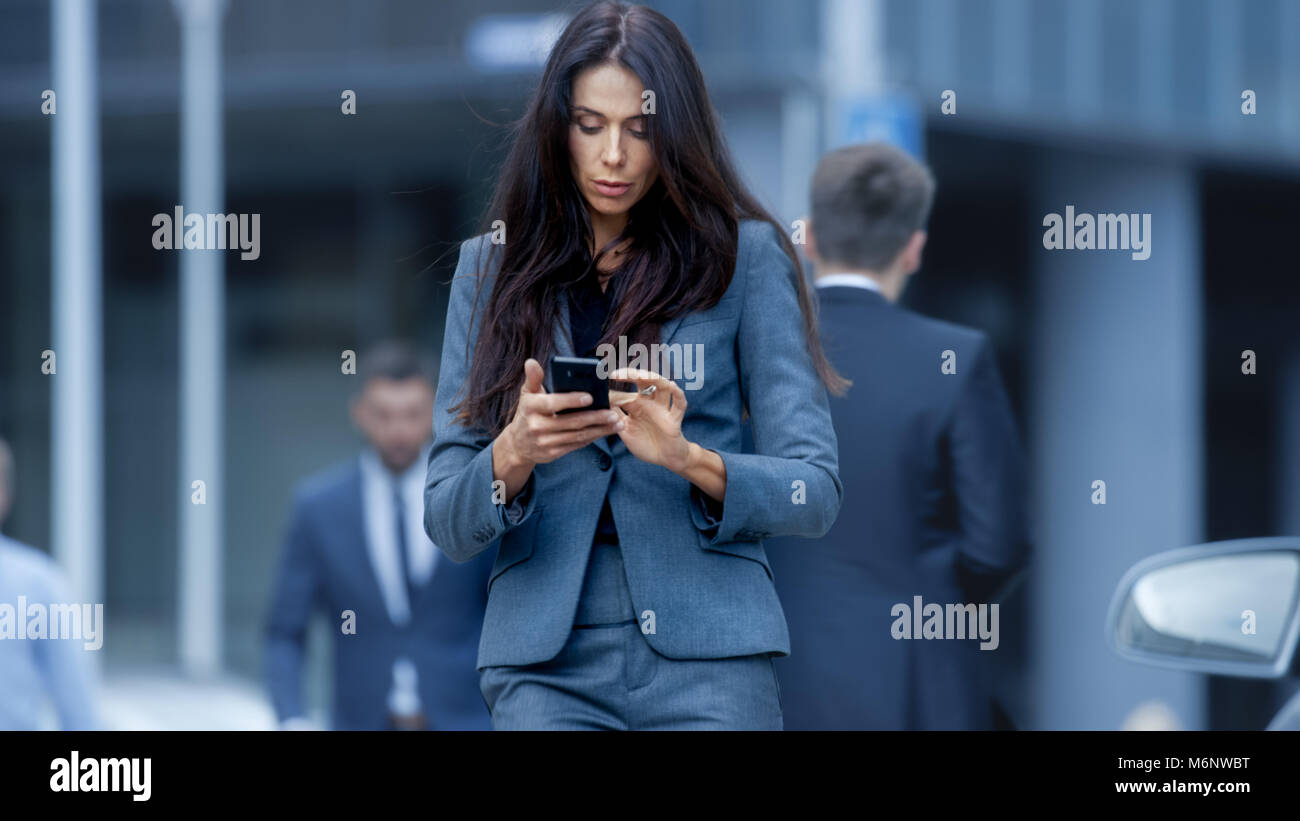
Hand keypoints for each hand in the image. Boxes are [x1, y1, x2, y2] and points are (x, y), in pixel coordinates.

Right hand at [500, 358, 624, 467]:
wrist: (518, 445)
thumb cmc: (528, 412)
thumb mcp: (527, 394)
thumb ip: (533, 378)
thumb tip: (532, 362)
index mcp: (530, 407)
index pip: (552, 403)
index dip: (571, 400)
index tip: (590, 396)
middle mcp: (536, 426)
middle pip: (570, 422)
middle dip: (595, 417)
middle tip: (613, 412)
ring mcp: (545, 442)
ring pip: (577, 436)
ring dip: (599, 430)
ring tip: (617, 422)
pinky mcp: (553, 454)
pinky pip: (576, 445)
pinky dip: (592, 438)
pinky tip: (606, 431)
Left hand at [608, 367, 691, 472]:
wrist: (664, 458)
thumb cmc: (645, 443)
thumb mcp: (625, 430)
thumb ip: (616, 417)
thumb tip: (603, 402)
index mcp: (637, 405)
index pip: (626, 390)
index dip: (616, 385)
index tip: (604, 378)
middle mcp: (650, 403)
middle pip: (644, 382)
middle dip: (632, 375)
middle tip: (619, 374)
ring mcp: (663, 409)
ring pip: (662, 387)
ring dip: (653, 379)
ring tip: (642, 375)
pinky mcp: (674, 419)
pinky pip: (679, 405)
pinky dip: (678, 394)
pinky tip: (673, 385)